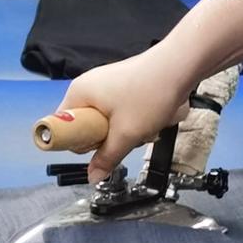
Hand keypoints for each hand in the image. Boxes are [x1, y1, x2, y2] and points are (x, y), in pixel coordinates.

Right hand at [59, 47, 195, 181]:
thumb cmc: (150, 91)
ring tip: (144, 124)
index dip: (78, 142)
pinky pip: (122, 114)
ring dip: (128, 131)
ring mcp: (108, 86)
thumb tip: (93, 176)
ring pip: (109, 123)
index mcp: (79, 93)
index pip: (61, 127)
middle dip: (108, 138)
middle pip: (87, 127)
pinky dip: (137, 121)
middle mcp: (89, 87)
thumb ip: (106, 158)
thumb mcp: (126, 134)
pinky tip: (152, 117)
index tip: (96, 147)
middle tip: (125, 135)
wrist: (181, 66)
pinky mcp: (125, 88)